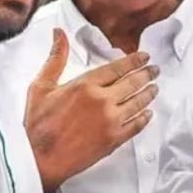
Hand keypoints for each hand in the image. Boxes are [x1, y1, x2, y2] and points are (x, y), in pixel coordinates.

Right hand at [25, 28, 159, 192]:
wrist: (39, 159)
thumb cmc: (38, 125)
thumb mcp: (42, 86)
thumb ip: (56, 58)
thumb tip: (59, 33)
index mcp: (86, 85)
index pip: (117, 68)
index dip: (134, 60)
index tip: (144, 57)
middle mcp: (102, 101)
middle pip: (132, 83)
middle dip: (147, 74)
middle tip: (155, 70)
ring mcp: (110, 121)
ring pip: (138, 103)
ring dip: (148, 94)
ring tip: (154, 88)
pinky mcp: (113, 140)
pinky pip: (135, 126)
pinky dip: (144, 119)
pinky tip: (148, 114)